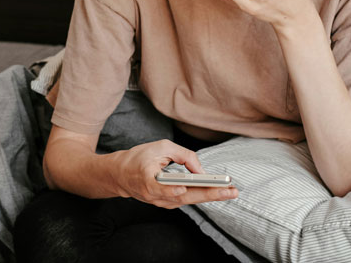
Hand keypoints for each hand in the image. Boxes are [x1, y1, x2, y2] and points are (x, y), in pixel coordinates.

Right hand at [114, 139, 238, 208]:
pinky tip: (218, 192)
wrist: (120, 175)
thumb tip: (201, 171)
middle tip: (230, 190)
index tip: (184, 188)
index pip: (161, 187)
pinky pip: (186, 200)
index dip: (172, 189)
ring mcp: (160, 202)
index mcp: (147, 179)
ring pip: (188, 201)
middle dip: (209, 194)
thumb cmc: (139, 158)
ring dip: (210, 197)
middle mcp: (154, 195)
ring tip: (230, 191)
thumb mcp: (160, 147)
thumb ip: (183, 155)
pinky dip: (202, 196)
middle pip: (184, 197)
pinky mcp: (166, 203)